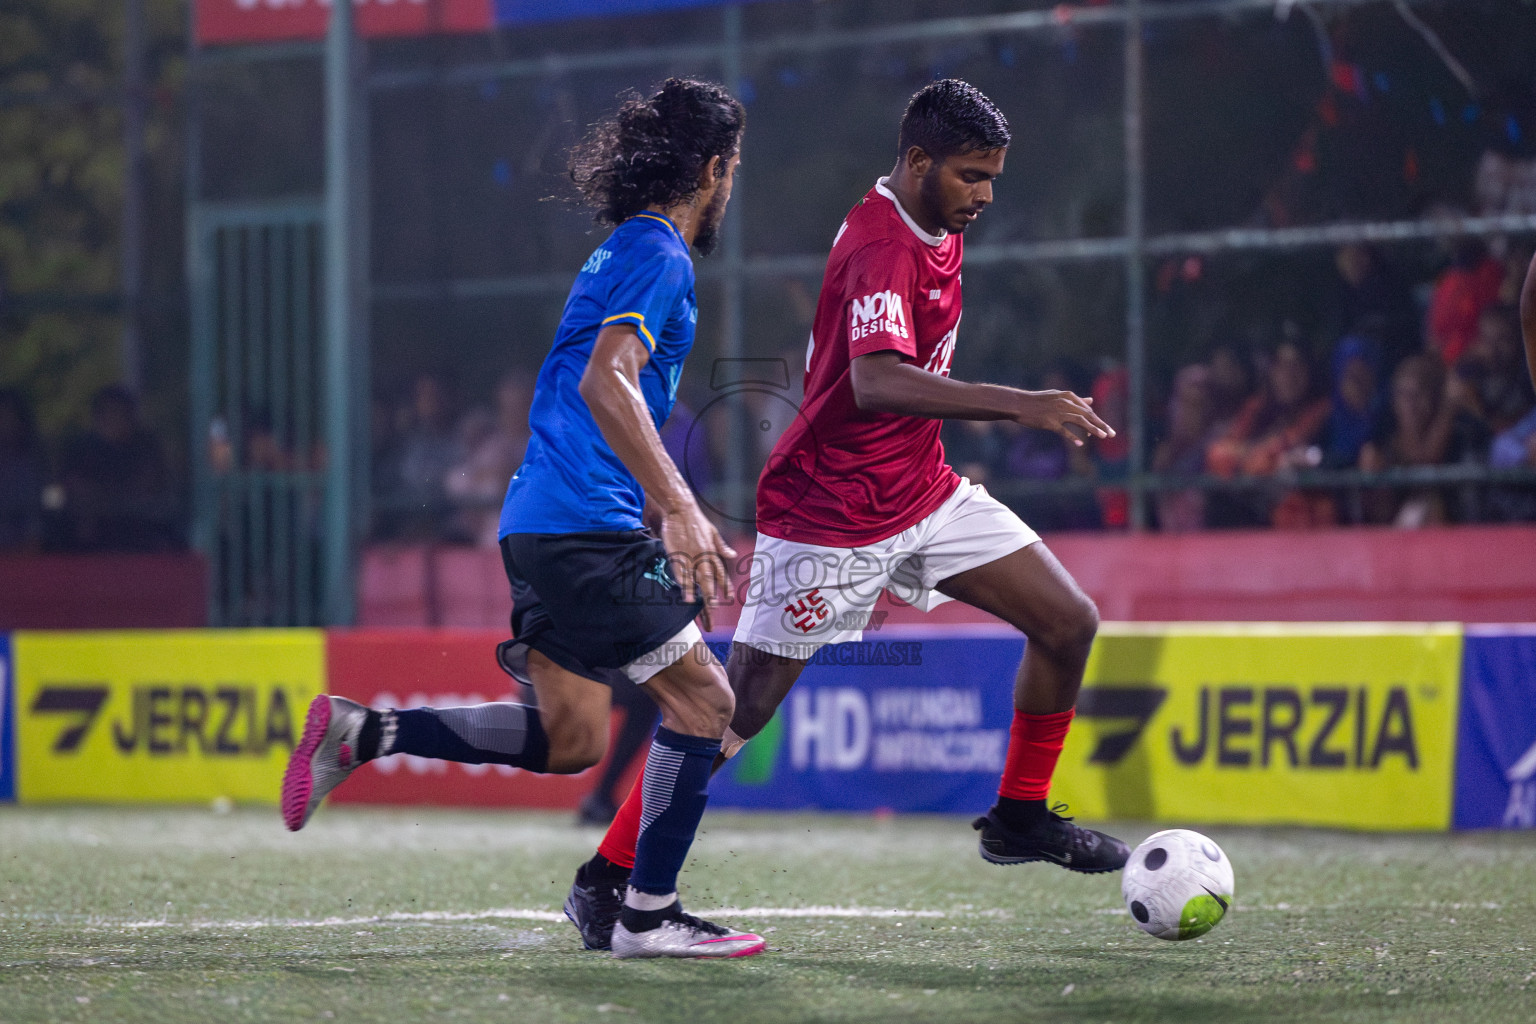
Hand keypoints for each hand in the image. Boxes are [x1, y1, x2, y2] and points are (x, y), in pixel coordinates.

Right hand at [658, 504, 737, 624]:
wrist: (681, 509)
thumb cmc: (697, 520)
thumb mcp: (713, 532)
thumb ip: (722, 546)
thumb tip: (732, 555)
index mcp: (713, 553)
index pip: (721, 574)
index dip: (725, 587)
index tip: (730, 598)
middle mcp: (704, 557)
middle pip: (710, 583)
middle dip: (711, 601)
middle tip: (713, 617)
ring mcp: (691, 557)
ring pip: (696, 580)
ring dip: (698, 596)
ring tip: (699, 612)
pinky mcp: (678, 555)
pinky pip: (682, 573)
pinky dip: (685, 584)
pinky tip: (685, 595)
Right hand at [1012, 390, 1113, 446]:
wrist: (1018, 403)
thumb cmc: (1038, 401)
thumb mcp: (1058, 397)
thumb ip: (1076, 400)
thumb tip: (1091, 400)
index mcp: (1068, 396)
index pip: (1087, 409)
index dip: (1097, 420)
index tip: (1104, 429)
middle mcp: (1065, 403)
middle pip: (1088, 414)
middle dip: (1101, 424)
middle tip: (1113, 434)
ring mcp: (1057, 412)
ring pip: (1080, 421)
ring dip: (1093, 429)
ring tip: (1103, 436)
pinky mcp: (1049, 422)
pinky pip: (1064, 431)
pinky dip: (1073, 437)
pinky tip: (1081, 444)